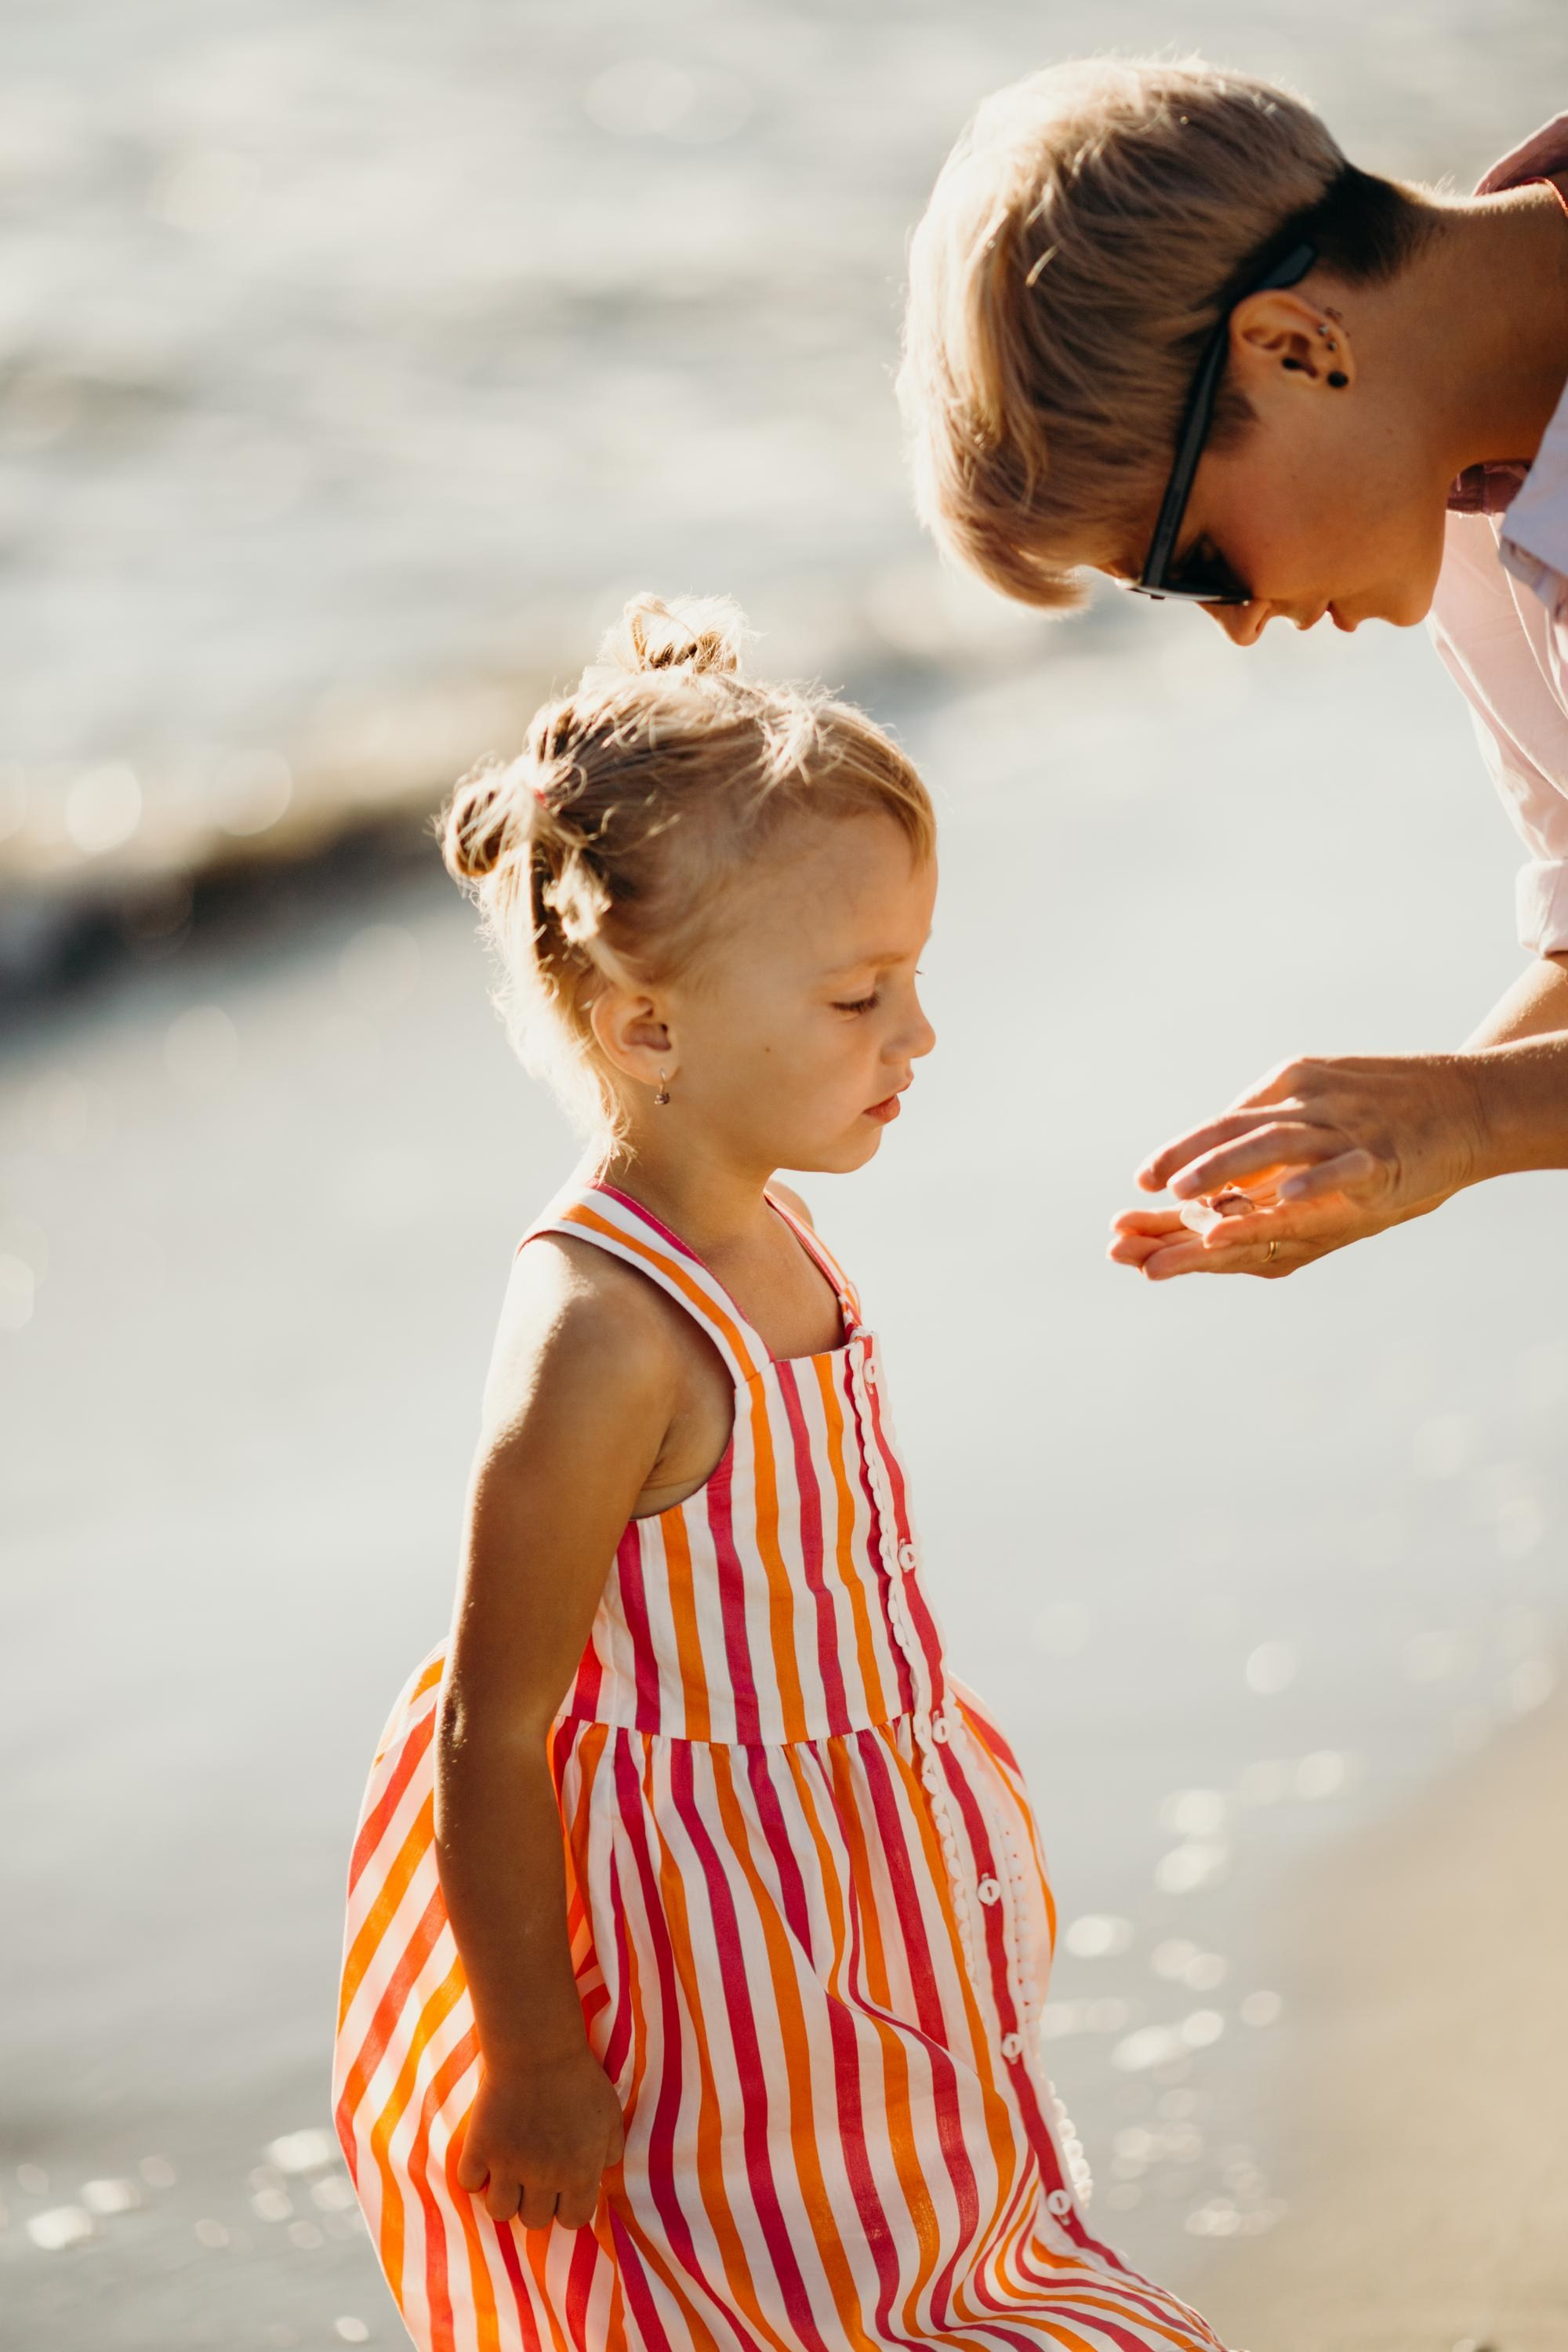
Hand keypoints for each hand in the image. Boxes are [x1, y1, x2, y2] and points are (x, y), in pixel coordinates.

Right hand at [454, 2046, 624, 2229]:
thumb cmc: (579, 2079)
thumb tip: (600, 2174)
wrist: (538, 2050)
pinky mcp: (480, 2149)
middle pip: (535, 2221)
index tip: (562, 2190)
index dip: (568, 2208)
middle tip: (533, 2177)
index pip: (573, 2221)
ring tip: (507, 2174)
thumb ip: (610, 2152)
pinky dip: (475, 2175)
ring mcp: (509, 2165)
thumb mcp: (610, 2116)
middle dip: (535, 2202)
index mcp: (579, 2173)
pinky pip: (469, 2183)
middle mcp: (545, 2178)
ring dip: (504, 2196)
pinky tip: (485, 2157)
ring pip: (500, 2212)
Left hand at [1110, 1052, 1484, 1280]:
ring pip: (1277, 1144)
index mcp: (1294, 1087)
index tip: (1142, 1179)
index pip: (1226, 1120)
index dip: (1182, 1149)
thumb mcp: (1326, 1090)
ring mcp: (1348, 1127)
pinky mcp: (1384, 1154)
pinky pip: (1341, 1167)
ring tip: (1189, 1197)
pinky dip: (1311, 1180)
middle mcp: (1313, 1102)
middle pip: (1239, 1130)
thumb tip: (1224, 1128)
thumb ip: (1276, 1109)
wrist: (1472, 1100)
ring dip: (1229, 1168)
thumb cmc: (1393, 1102)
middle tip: (1149, 1188)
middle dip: (1190, 1160)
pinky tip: (1280, 1198)